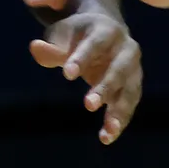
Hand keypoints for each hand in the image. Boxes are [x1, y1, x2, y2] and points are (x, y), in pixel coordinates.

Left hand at [26, 1, 142, 144]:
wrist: (104, 32)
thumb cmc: (78, 35)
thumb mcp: (62, 35)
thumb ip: (50, 45)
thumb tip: (34, 47)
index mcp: (106, 30)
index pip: (95, 43)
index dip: (82, 58)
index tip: (66, 74)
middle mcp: (126, 48)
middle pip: (119, 68)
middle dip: (105, 87)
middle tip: (88, 105)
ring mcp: (133, 69)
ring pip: (130, 90)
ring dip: (120, 111)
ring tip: (107, 131)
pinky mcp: (133, 87)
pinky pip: (129, 105)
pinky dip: (120, 121)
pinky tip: (106, 137)